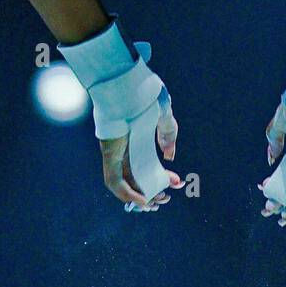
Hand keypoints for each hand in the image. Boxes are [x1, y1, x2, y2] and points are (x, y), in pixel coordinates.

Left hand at [59, 21, 182, 217]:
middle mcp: (123, 148)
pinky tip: (142, 199)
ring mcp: (114, 151)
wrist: (128, 82)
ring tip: (155, 204)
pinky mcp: (109, 153)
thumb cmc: (144, 94)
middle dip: (151, 192)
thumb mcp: (163, 115)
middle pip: (135, 178)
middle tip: (165, 200)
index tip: (176, 182)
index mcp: (134, 139)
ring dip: (139, 197)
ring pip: (123, 184)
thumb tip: (170, 156)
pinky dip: (127, 193)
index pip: (145, 165)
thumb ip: (168, 134)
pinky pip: (114, 181)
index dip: (160, 177)